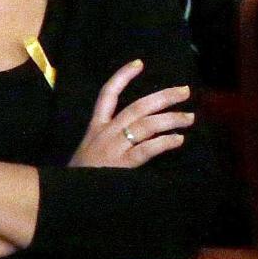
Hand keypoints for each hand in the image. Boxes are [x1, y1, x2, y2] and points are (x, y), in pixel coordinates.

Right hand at [67, 60, 193, 169]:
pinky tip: (178, 140)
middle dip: (163, 97)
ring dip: (171, 119)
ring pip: (145, 125)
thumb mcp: (88, 151)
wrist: (68, 195)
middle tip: (184, 91)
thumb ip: (108, 140)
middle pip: (136, 107)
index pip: (107, 95)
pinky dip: (164, 142)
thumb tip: (135, 133)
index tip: (139, 63)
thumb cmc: (80, 176)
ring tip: (189, 118)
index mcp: (96, 127)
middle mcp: (105, 133)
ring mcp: (113, 148)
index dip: (122, 77)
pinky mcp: (121, 165)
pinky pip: (146, 150)